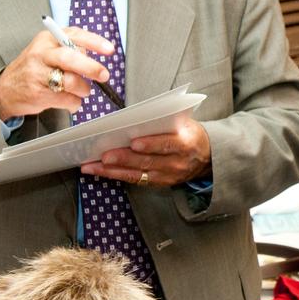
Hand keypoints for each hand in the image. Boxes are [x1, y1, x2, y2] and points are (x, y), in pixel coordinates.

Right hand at [0, 27, 114, 120]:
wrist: (5, 89)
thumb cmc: (35, 67)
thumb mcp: (48, 49)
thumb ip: (70, 47)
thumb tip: (96, 53)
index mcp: (48, 38)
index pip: (74, 35)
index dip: (94, 42)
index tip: (110, 50)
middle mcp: (41, 54)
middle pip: (70, 58)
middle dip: (91, 68)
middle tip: (104, 75)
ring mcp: (38, 74)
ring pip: (71, 81)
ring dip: (83, 89)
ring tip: (82, 89)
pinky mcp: (38, 93)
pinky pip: (67, 99)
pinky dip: (75, 102)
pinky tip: (70, 100)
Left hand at [79, 119, 210, 186]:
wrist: (206, 157)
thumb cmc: (190, 134)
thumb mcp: (185, 123)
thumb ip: (166, 120)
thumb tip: (138, 116)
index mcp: (185, 143)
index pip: (167, 144)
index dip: (151, 144)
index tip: (134, 142)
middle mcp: (176, 163)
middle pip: (147, 161)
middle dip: (123, 158)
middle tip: (104, 155)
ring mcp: (167, 176)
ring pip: (137, 174)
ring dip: (112, 170)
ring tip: (92, 166)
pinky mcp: (159, 183)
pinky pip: (135, 180)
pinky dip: (116, 176)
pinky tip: (101, 171)